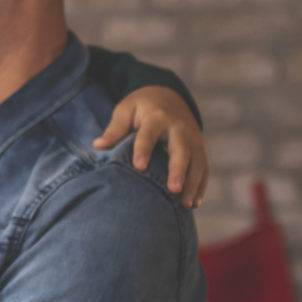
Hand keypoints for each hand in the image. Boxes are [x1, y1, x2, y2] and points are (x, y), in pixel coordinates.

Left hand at [94, 85, 208, 208]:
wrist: (168, 96)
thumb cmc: (141, 107)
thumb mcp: (126, 111)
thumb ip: (115, 129)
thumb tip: (97, 145)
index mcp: (157, 117)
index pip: (149, 134)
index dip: (144, 149)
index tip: (139, 167)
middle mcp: (179, 128)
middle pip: (181, 150)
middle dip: (178, 170)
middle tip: (173, 189)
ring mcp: (193, 139)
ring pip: (197, 162)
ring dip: (192, 183)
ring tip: (185, 205)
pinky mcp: (200, 149)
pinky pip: (204, 168)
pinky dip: (200, 185)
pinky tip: (194, 204)